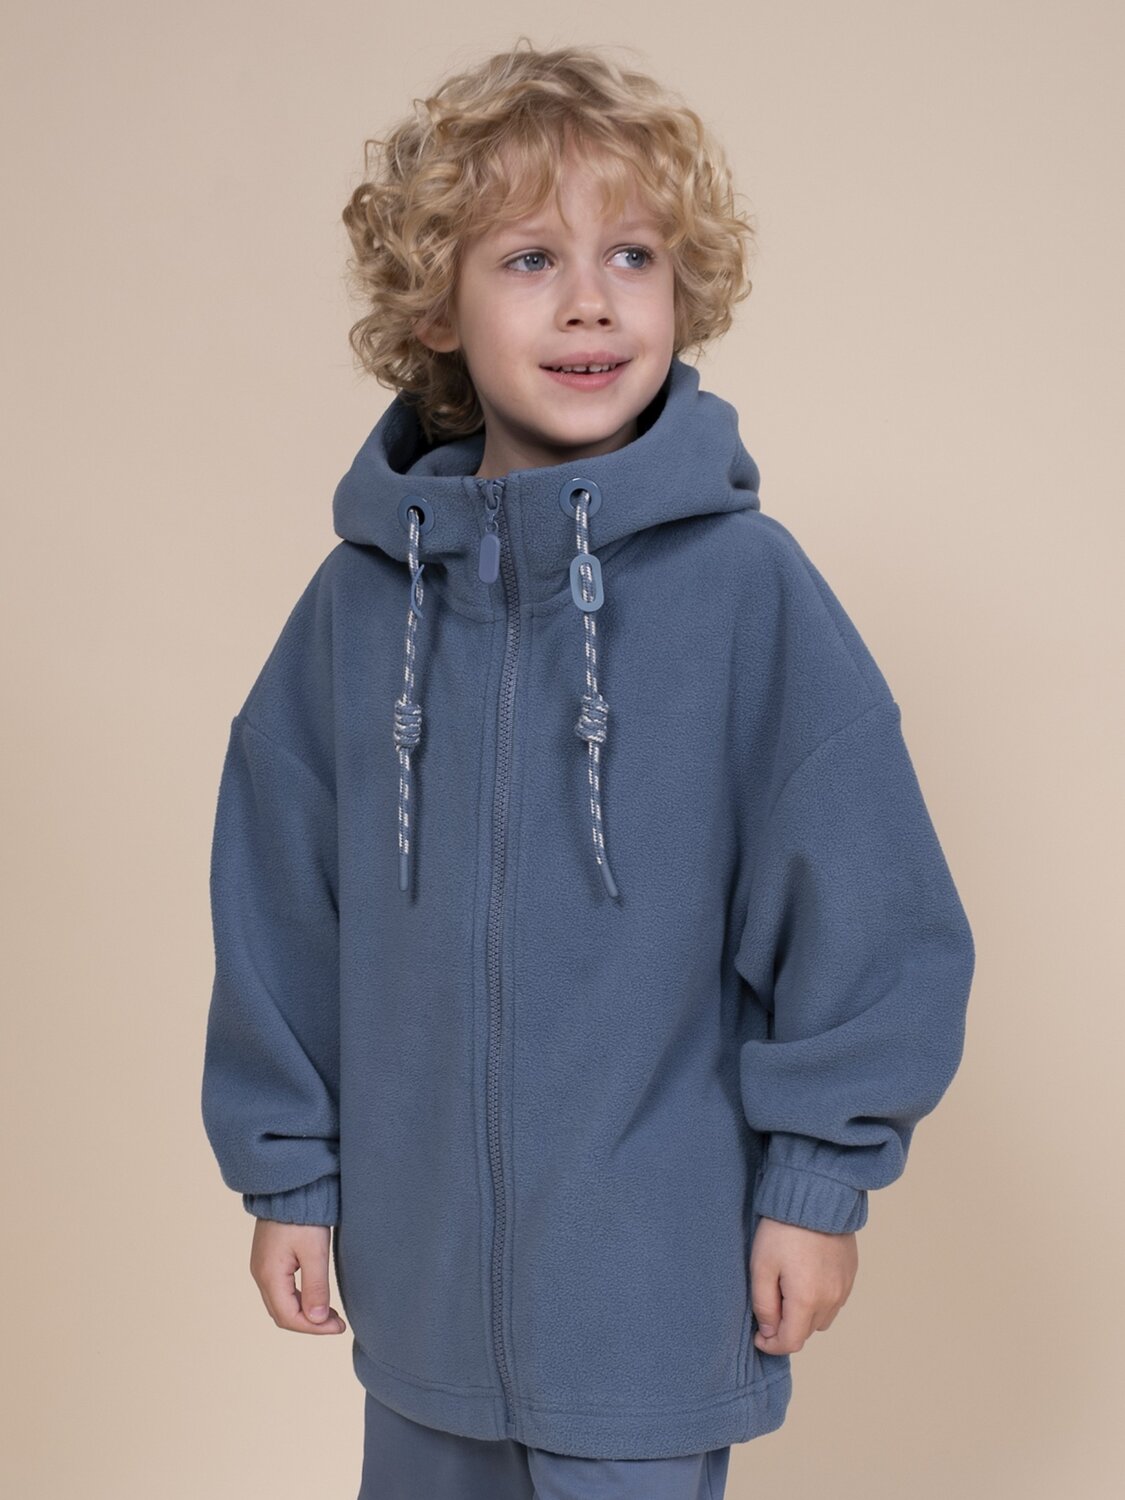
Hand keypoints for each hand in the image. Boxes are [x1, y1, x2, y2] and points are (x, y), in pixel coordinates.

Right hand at [249, 1218, 346, 1334]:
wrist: (289, 1187)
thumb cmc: (302, 1216)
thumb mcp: (314, 1252)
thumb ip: (315, 1287)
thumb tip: (317, 1320)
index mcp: (269, 1276)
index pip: (289, 1317)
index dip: (314, 1328)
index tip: (339, 1327)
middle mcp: (261, 1275)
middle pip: (282, 1314)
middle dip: (309, 1324)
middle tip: (337, 1324)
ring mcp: (263, 1266)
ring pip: (281, 1303)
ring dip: (304, 1313)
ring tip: (330, 1314)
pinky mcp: (269, 1258)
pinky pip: (281, 1290)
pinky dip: (298, 1299)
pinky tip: (315, 1296)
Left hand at [750, 1215, 856, 1354]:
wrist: (816, 1195)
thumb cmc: (783, 1229)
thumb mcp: (761, 1266)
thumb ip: (764, 1305)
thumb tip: (768, 1332)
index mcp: (807, 1300)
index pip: (791, 1342)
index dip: (771, 1345)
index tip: (758, 1336)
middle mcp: (831, 1299)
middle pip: (806, 1332)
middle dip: (786, 1328)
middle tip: (770, 1305)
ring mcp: (844, 1287)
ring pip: (822, 1319)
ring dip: (804, 1315)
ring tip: (788, 1289)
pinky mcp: (850, 1274)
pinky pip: (835, 1301)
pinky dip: (819, 1300)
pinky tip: (806, 1278)